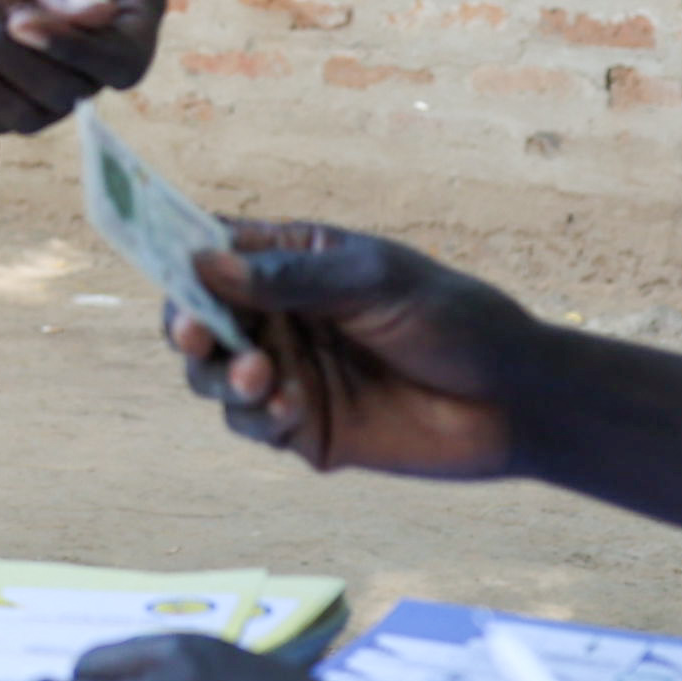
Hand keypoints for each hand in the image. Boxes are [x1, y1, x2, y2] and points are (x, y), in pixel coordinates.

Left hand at [0, 0, 162, 131]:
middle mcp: (107, 51)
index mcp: (135, 2)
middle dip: (6, 49)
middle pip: (72, 92)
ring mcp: (64, 80)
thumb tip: (98, 14)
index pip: (123, 60)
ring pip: (30, 115)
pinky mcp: (17, 96)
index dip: (71, 50)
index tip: (18, 19)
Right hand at [164, 222, 535, 478]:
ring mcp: (290, 374)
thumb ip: (291, 278)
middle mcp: (283, 316)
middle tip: (198, 337)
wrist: (513, 401)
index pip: (218, 251)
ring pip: (214, 377)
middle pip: (201, 318)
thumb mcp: (374, 283)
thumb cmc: (455, 320)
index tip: (167, 268)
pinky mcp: (303, 429)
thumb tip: (204, 262)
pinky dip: (259, 417)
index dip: (182, 256)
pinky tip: (292, 410)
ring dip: (222, 377)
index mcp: (297, 262)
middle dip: (190, 328)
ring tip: (257, 378)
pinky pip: (253, 425)